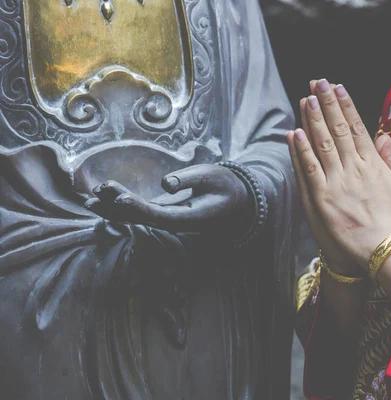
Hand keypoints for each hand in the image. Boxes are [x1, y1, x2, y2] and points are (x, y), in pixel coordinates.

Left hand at [84, 164, 253, 235]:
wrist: (236, 201)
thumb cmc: (226, 186)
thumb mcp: (213, 177)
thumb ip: (190, 180)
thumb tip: (165, 184)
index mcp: (188, 217)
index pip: (158, 215)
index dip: (138, 207)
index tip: (119, 197)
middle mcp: (174, 222)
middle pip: (141, 219)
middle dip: (117, 208)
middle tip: (95, 194)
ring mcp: (168, 218)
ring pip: (136, 218)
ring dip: (113, 210)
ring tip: (90, 200)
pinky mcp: (164, 212)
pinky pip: (139, 211)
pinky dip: (121, 205)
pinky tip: (103, 199)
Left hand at [287, 83, 359, 274]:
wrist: (382, 248)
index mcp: (372, 164)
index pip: (356, 128)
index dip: (345, 106)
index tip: (338, 88)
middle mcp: (353, 168)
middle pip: (337, 130)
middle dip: (327, 104)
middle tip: (318, 82)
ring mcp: (336, 182)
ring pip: (321, 144)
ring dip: (313, 120)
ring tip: (306, 99)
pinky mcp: (321, 197)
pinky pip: (309, 169)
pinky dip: (301, 150)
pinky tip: (295, 133)